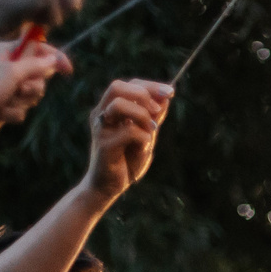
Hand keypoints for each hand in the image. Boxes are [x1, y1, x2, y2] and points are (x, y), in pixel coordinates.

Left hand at [0, 37, 69, 151]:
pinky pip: (21, 109)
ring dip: (21, 101)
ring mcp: (4, 87)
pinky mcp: (3, 105)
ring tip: (5, 103)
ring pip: (31, 94)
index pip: (35, 48)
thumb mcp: (12, 72)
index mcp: (3, 51)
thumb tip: (53, 59)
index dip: (53, 57)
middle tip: (20, 89)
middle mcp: (4, 66)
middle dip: (32, 86)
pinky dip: (12, 113)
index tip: (67, 69)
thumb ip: (35, 64)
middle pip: (37, 74)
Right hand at [82, 79, 170, 202]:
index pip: (128, 85)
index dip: (150, 86)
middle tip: (158, 111)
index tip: (170, 92)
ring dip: (142, 114)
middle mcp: (102, 114)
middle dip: (143, 94)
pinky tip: (144, 147)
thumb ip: (153, 117)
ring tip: (151, 130)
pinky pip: (128, 131)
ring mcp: (100, 128)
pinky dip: (143, 137)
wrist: (110, 186)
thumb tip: (165, 97)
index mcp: (110, 109)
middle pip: (117, 86)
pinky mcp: (103, 145)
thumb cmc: (127, 159)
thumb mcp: (146, 135)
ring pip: (119, 104)